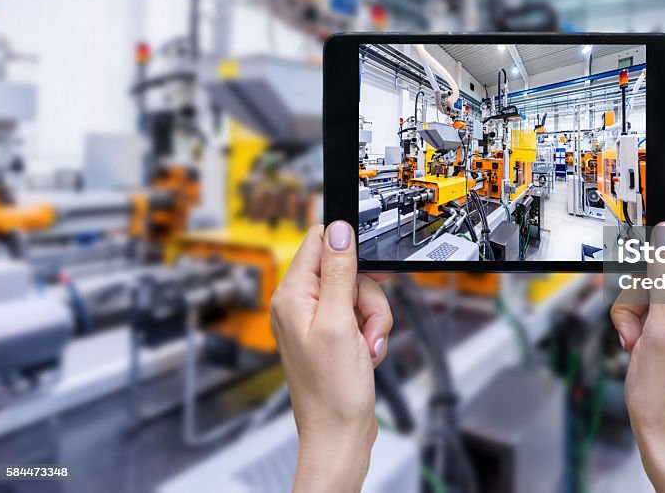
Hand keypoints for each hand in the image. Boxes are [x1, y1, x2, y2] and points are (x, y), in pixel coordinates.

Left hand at [270, 221, 393, 492]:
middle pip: (348, 269)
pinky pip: (361, 316)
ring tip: (366, 346)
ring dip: (373, 319)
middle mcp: (300, 304)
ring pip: (360, 293)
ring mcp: (318, 320)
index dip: (349, 250)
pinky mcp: (334, 334)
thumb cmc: (332, 391)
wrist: (339, 434)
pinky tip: (366, 353)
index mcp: (291, 295)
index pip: (319, 242)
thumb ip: (339, 273)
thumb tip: (338, 229)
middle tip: (365, 323)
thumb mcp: (339, 324)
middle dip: (367, 296)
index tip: (369, 271)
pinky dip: (371, 332)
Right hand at [611, 222, 664, 492]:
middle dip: (640, 294)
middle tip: (637, 327)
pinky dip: (646, 323)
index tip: (642, 287)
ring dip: (637, 312)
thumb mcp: (659, 327)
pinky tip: (642, 344)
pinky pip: (663, 308)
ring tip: (638, 342)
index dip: (655, 263)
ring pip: (658, 288)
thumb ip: (664, 274)